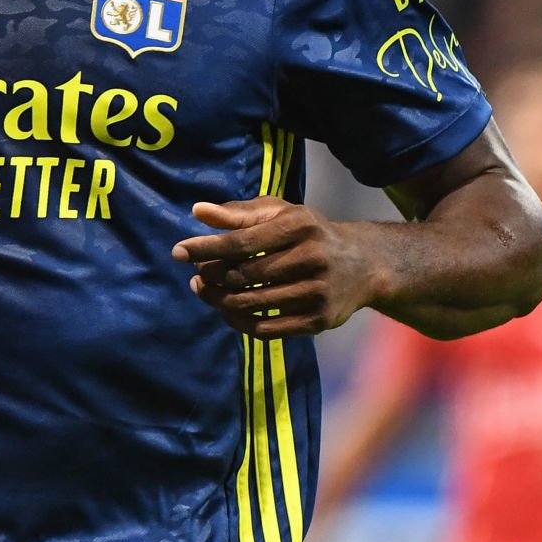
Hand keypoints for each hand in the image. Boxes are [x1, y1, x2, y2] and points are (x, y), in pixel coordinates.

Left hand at [173, 197, 379, 338]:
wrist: (363, 265)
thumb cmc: (309, 233)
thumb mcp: (280, 213)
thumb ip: (239, 213)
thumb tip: (197, 212)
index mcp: (300, 224)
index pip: (242, 241)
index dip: (206, 248)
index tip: (178, 251)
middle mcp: (313, 257)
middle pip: (244, 275)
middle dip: (210, 276)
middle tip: (195, 275)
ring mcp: (318, 292)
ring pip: (252, 304)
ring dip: (219, 300)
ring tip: (203, 290)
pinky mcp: (319, 321)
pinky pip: (266, 329)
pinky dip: (238, 322)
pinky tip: (226, 310)